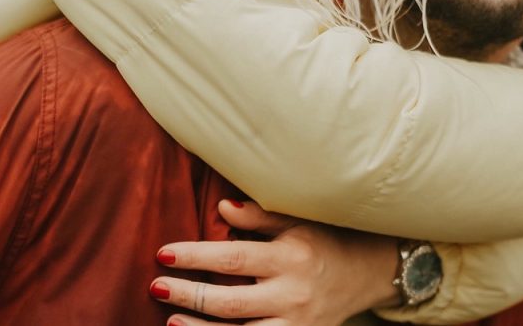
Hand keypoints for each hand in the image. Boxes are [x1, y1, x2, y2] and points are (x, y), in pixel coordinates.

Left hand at [149, 199, 399, 324]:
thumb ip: (259, 216)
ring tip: (170, 322)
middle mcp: (292, 294)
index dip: (196, 257)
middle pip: (230, 301)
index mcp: (290, 257)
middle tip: (155, 286)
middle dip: (189, 295)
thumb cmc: (323, 239)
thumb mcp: (296, 220)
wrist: (366, 273)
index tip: (163, 252)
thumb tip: (221, 208)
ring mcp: (295, 323)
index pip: (232, 259)